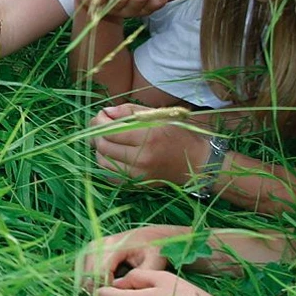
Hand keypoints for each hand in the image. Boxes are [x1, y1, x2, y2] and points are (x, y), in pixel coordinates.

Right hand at [79, 225, 185, 288]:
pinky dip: (88, 281)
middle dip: (96, 291)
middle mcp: (99, 244)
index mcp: (114, 246)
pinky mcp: (90, 251)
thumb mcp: (154, 262)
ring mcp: (92, 247)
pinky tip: (100, 289)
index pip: (99, 273)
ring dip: (90, 287)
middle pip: (87, 274)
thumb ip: (139, 276)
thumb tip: (119, 291)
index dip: (104, 291)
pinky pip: (81, 269)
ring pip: (81, 273)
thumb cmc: (155, 249)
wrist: (152, 236)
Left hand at [88, 103, 209, 186]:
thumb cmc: (180, 134)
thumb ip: (130, 111)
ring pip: (103, 162)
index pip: (110, 131)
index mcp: (149, 137)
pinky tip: (111, 154)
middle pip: (103, 146)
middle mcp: (142, 158)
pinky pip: (109, 176)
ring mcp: (138, 174)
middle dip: (96, 134)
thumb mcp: (159, 115)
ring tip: (106, 139)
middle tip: (100, 126)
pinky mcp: (137, 184)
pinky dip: (105, 164)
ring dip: (99, 149)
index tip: (102, 115)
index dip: (100, 121)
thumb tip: (106, 112)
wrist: (198, 163)